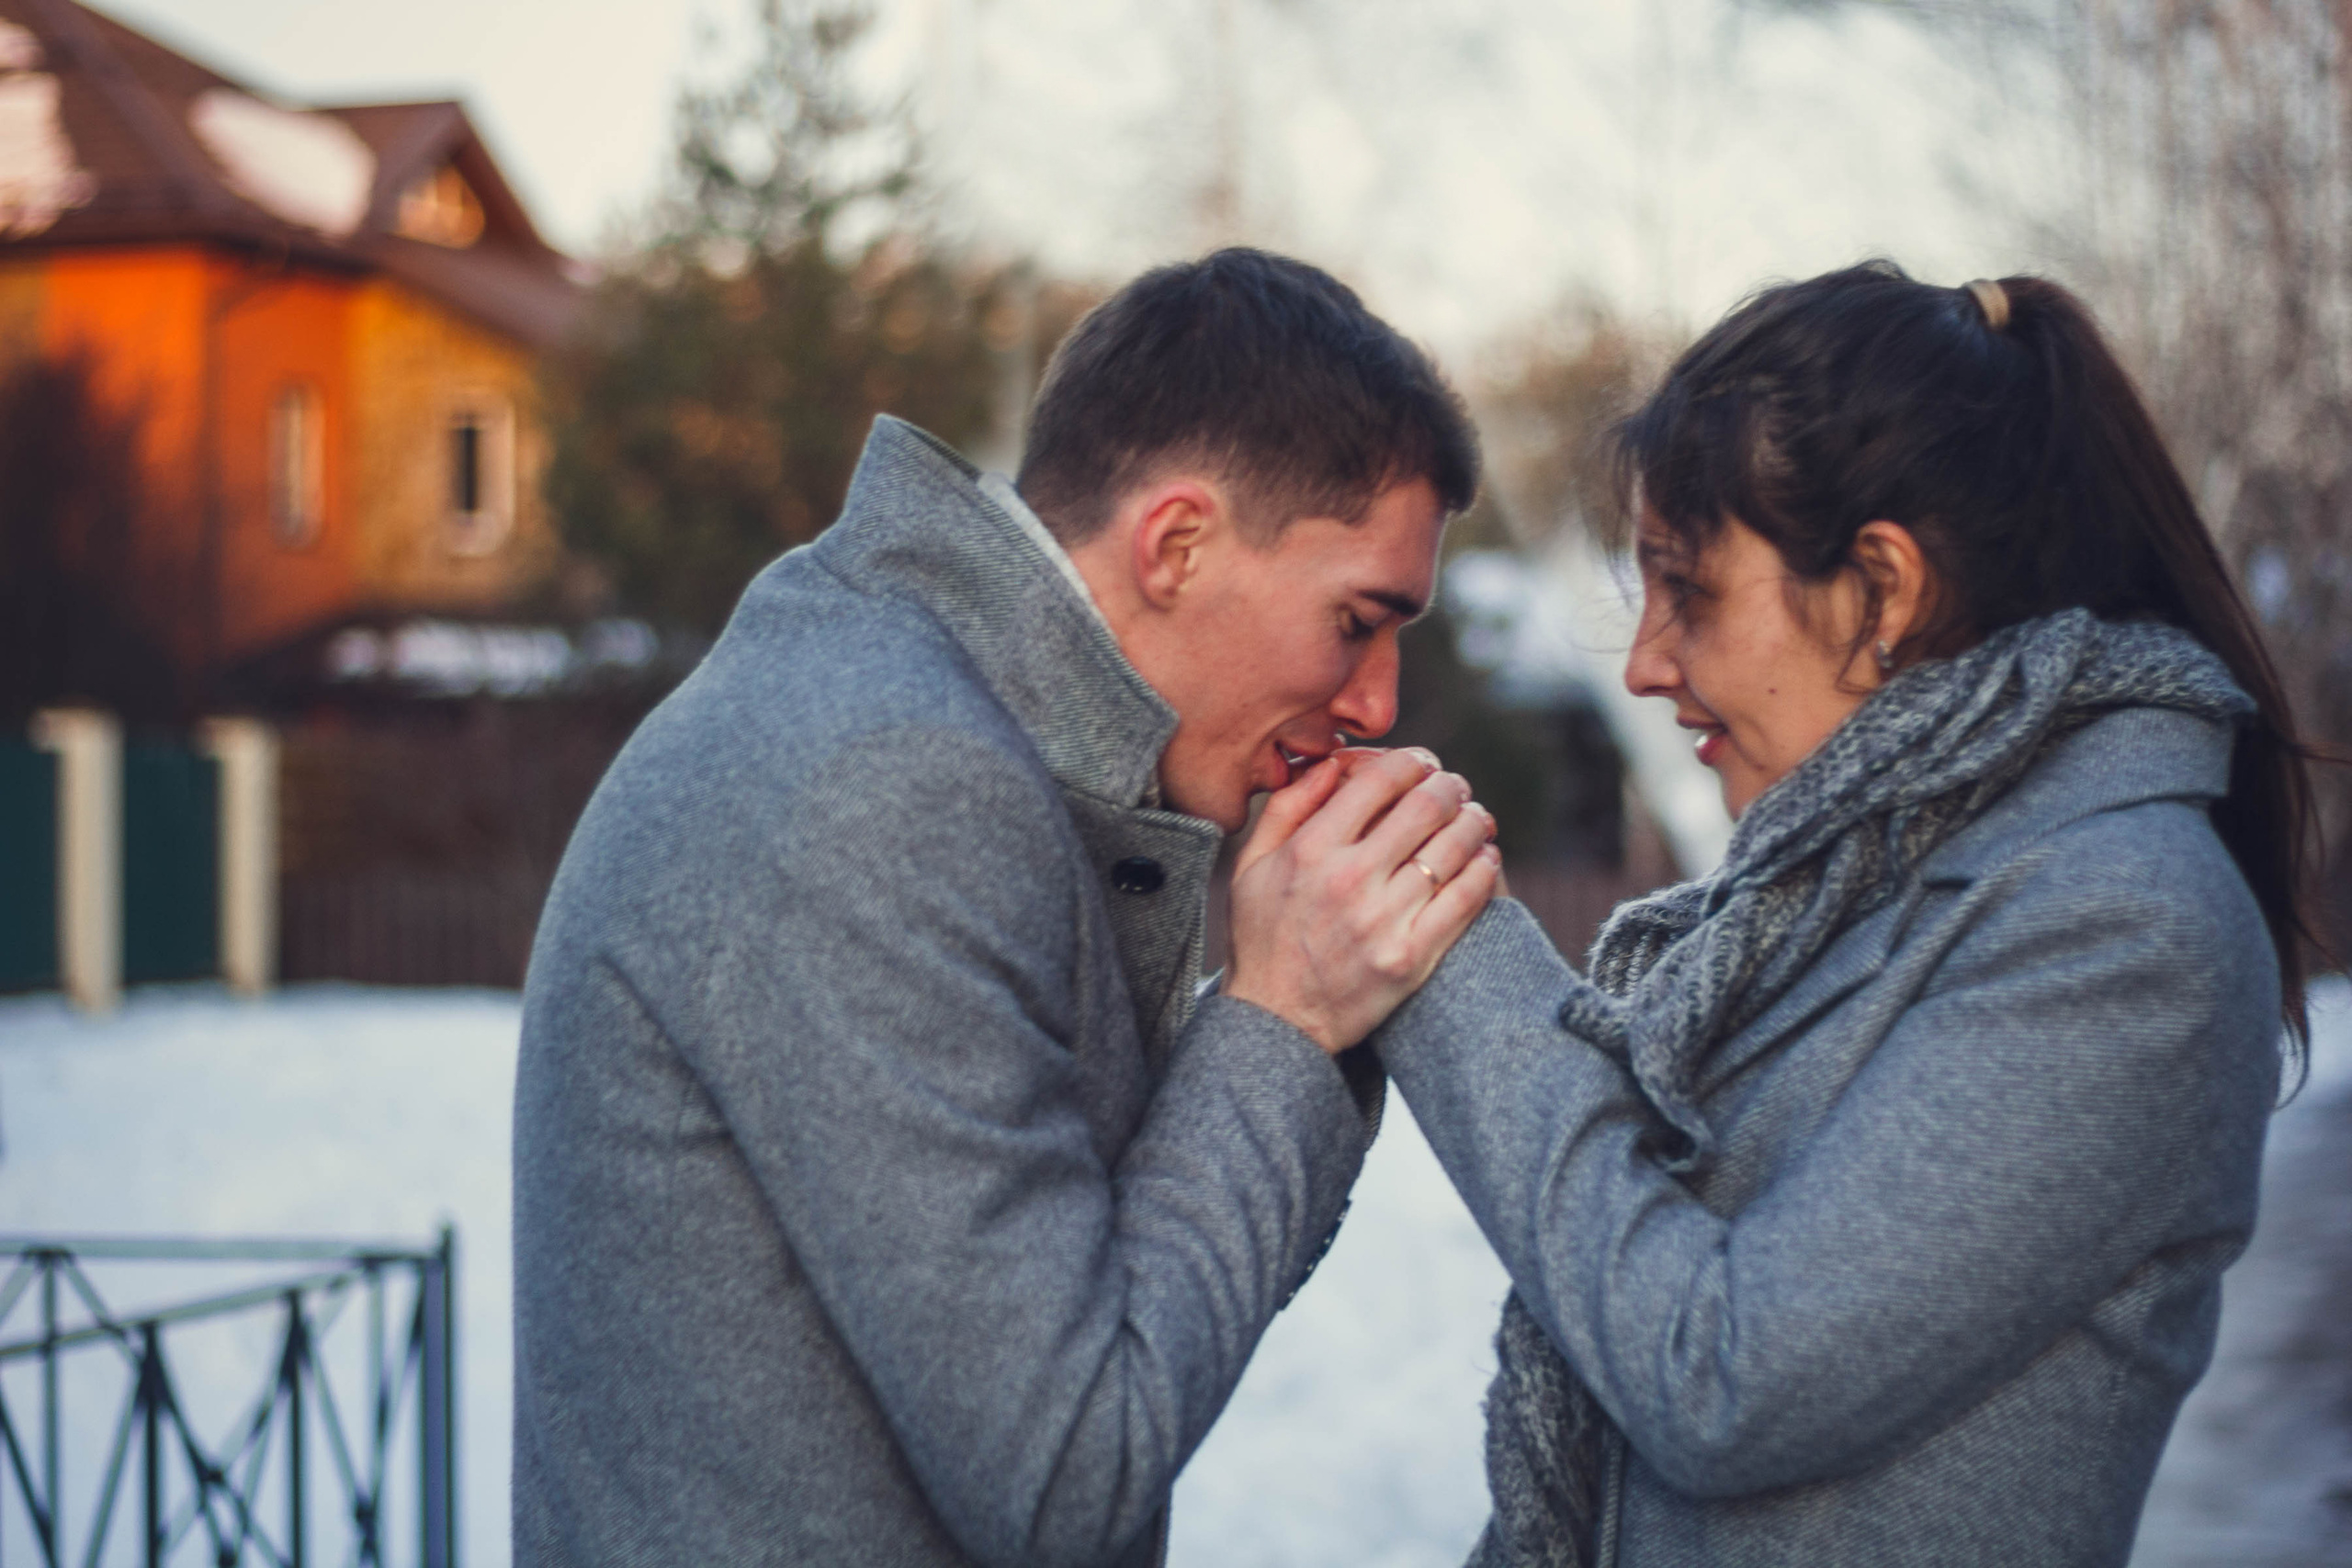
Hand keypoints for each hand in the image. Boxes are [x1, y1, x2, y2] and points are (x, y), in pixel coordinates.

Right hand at [1224, 748, 1501, 1053]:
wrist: (1276, 1022)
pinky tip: (1485, 858)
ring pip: (1454, 849)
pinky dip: (1484, 869)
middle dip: (1450, 786)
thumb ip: (1287, 807)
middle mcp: (1348, 880)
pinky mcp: (1411, 958)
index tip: (1423, 764)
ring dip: (1475, 822)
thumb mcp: (1251, 866)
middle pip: (1425, 807)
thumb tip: (1331, 763)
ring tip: (1476, 818)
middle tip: (1456, 787)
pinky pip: (1466, 899)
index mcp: (1310, 851)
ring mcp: (1383, 921)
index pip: (1379, 781)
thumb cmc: (1263, 938)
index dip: (1412, 761)